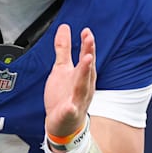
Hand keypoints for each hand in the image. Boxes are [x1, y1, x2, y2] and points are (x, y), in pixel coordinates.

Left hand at [44, 24, 95, 139]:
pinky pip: (71, 111)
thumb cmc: (65, 95)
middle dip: (89, 54)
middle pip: (87, 69)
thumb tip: (65, 28)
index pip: (86, 58)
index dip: (87, 45)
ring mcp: (78, 100)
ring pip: (82, 87)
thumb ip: (63, 49)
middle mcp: (83, 86)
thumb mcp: (62, 69)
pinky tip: (70, 105)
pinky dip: (71, 108)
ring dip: (85, 73)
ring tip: (86, 60)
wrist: (63, 124)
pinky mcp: (69, 114)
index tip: (86, 32)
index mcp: (82, 75)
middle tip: (89, 40)